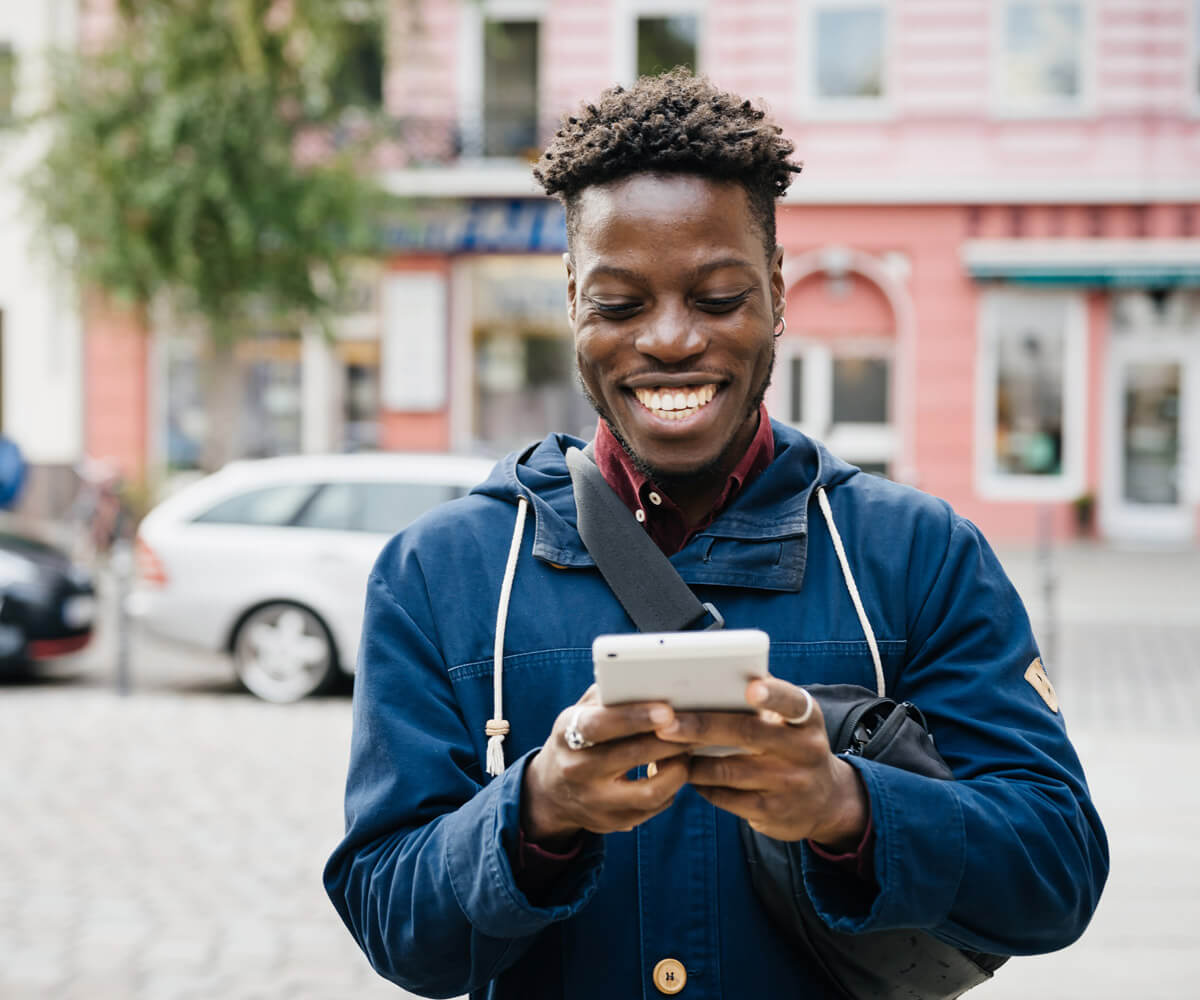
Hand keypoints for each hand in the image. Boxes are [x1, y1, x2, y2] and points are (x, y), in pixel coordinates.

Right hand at [521, 686, 695, 846]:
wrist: (553, 791)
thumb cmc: (581, 737)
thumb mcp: (581, 712)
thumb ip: (609, 696)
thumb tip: (650, 679)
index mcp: (566, 734)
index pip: (599, 725)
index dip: (634, 717)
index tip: (667, 710)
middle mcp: (576, 770)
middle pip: (631, 756)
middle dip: (671, 740)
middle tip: (697, 726)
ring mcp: (594, 801)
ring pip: (649, 791)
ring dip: (678, 768)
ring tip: (688, 750)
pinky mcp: (612, 823)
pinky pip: (654, 807)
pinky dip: (671, 787)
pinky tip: (676, 769)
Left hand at [656, 677, 868, 847]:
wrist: (826, 803)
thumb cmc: (791, 745)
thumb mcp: (792, 722)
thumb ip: (763, 697)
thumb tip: (712, 671)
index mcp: (806, 719)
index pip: (792, 702)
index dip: (772, 695)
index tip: (750, 689)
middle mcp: (803, 750)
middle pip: (746, 734)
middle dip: (701, 726)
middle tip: (666, 723)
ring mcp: (788, 784)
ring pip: (727, 769)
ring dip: (690, 760)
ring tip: (662, 748)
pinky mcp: (771, 812)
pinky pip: (725, 796)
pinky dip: (699, 783)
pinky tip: (682, 773)